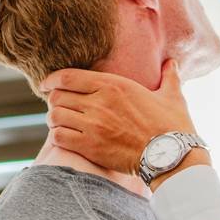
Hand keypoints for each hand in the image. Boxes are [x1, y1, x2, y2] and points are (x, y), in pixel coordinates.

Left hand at [41, 60, 197, 176]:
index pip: (68, 76)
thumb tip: (173, 62)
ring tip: (61, 123)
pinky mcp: (90, 147)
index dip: (52, 79)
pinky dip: (58, 137)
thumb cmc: (173, 126)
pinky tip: (65, 138)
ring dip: (55, 120)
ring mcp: (93, 126)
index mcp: (113, 85)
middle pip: (57, 97)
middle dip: (54, 101)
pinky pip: (59, 137)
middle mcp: (99, 103)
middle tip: (59, 107)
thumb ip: (169, 77)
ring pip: (55, 117)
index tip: (46, 84)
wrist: (172, 156)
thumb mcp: (172, 96)